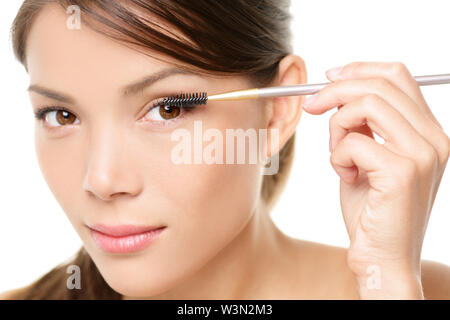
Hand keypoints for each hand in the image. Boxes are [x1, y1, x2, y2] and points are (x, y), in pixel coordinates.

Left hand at [301, 61, 449, 298]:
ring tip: (337, 153)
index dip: (359, 69)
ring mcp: (422, 154)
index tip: (329, 76)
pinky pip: (353, 141)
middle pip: (381, 82)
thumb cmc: (371, 210)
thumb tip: (338, 91)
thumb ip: (362, 125)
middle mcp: (434, 138)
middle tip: (312, 105)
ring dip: (337, 126)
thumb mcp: (367, 158)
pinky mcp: (401, 172)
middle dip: (336, 90)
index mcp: (429, 132)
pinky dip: (337, 155)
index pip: (399, 76)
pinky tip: (345, 176)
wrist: (381, 257)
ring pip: (366, 104)